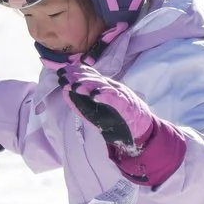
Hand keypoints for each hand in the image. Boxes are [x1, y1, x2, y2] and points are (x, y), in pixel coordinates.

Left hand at [60, 66, 185, 187]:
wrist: (142, 132)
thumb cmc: (118, 121)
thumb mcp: (96, 111)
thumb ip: (82, 103)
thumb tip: (65, 93)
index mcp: (106, 88)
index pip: (90, 75)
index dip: (76, 72)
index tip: (61, 72)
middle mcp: (114, 88)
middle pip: (95, 79)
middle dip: (78, 77)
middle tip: (64, 78)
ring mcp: (122, 95)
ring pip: (104, 86)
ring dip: (88, 85)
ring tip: (75, 87)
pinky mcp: (128, 106)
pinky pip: (116, 99)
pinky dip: (105, 96)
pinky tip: (95, 95)